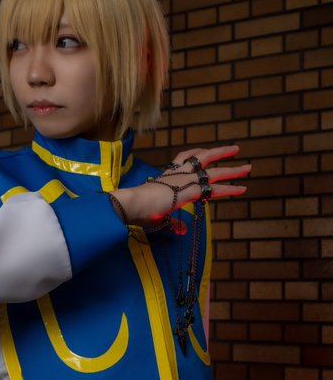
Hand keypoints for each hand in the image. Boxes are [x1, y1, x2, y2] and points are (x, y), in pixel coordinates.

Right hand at [110, 145, 250, 228]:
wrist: (131, 204)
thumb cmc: (138, 209)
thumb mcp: (157, 214)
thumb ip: (173, 221)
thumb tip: (181, 229)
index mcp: (167, 175)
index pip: (183, 159)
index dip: (196, 155)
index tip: (205, 152)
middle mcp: (178, 174)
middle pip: (202, 157)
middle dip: (219, 153)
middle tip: (235, 149)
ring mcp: (185, 180)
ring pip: (214, 170)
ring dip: (232, 169)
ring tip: (248, 167)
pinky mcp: (191, 191)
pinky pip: (215, 189)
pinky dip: (230, 188)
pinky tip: (243, 188)